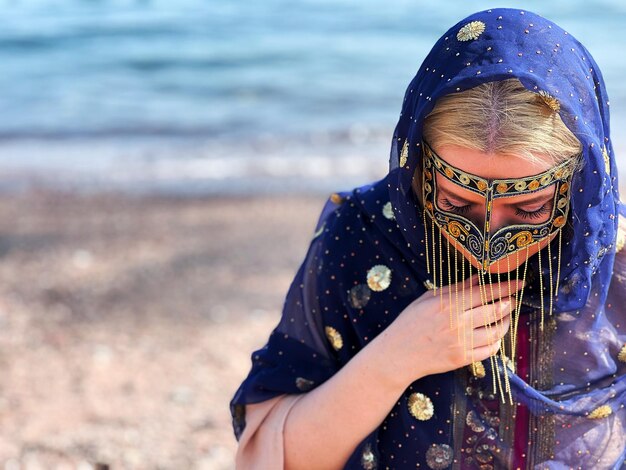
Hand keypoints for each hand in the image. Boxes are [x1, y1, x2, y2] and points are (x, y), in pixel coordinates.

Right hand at [373, 274, 523, 388]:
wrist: (398, 354)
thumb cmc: (410, 323)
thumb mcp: (428, 299)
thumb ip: (455, 289)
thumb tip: (478, 278)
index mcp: (447, 305)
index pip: (484, 292)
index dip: (505, 286)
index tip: (519, 282)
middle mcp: (457, 324)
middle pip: (495, 310)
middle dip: (509, 303)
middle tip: (512, 300)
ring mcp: (461, 343)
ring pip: (497, 331)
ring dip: (505, 322)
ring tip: (503, 317)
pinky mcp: (463, 359)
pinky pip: (490, 350)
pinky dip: (497, 341)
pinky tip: (493, 335)